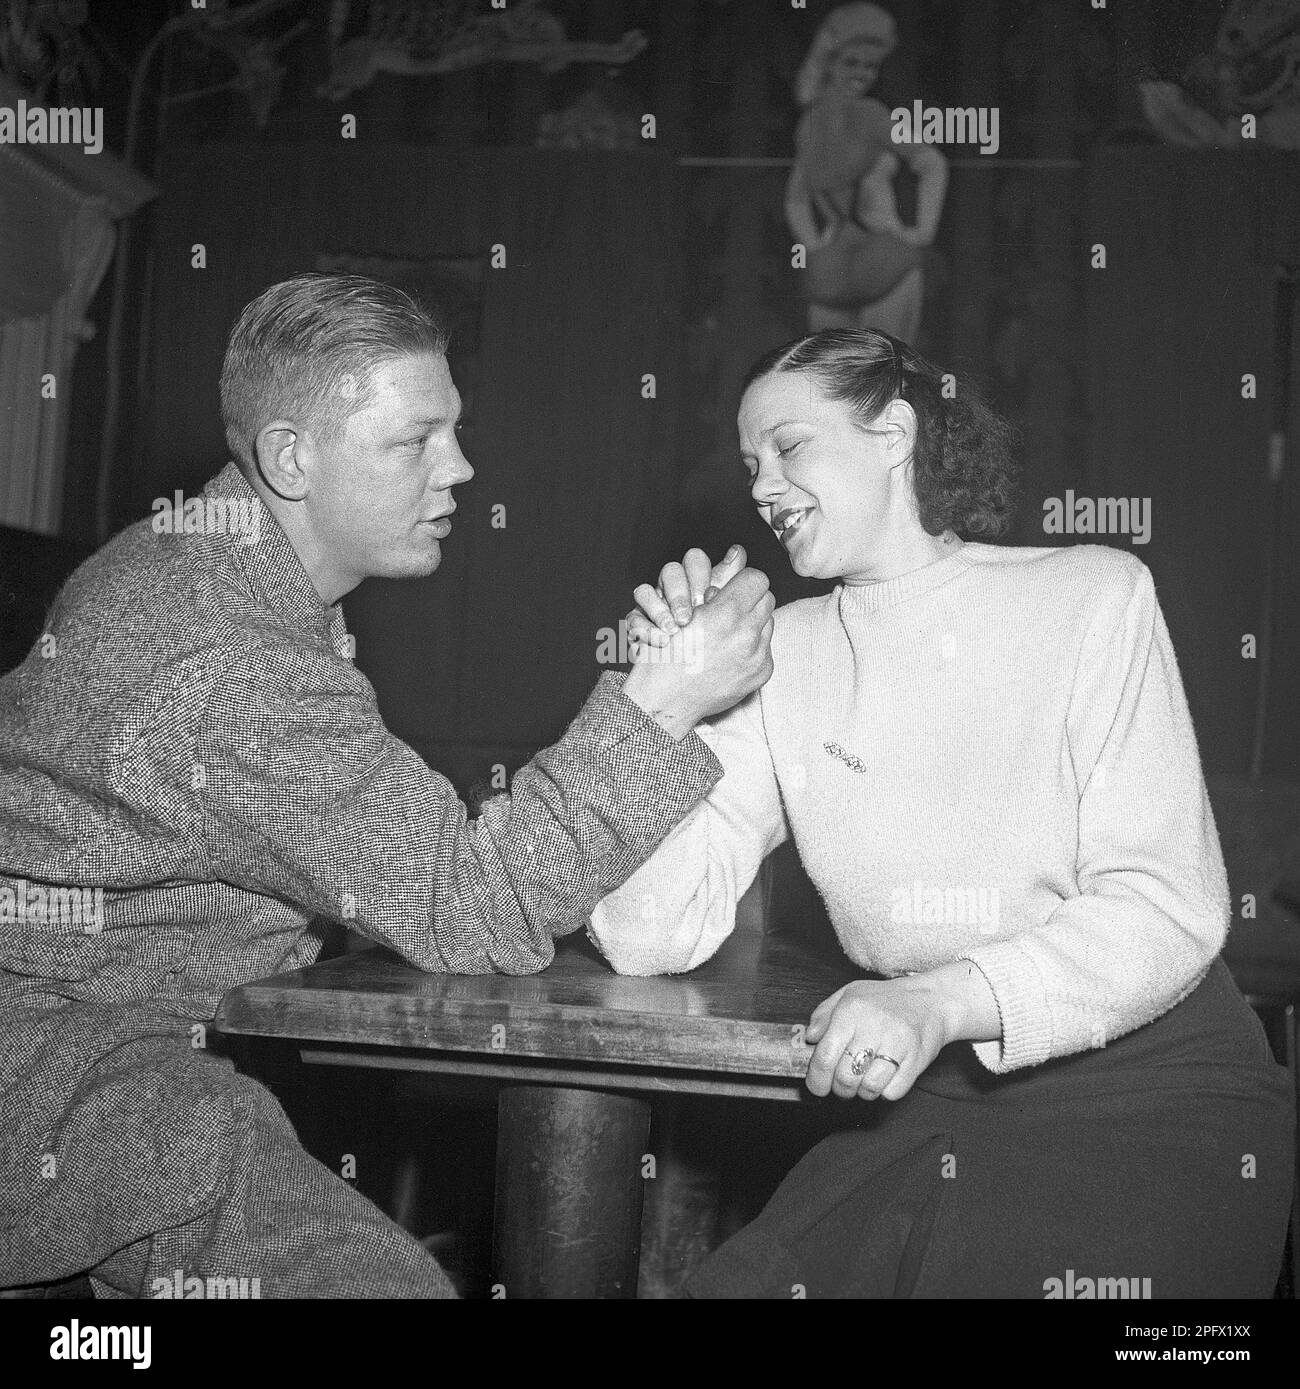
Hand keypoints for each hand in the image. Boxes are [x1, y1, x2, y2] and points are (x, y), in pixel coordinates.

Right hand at [622, 561, 774, 738]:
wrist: (666, 700)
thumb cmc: (666, 653)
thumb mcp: (681, 609)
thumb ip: (715, 583)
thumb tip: (739, 554)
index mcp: (726, 614)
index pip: (756, 578)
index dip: (742, 580)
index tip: (731, 588)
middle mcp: (746, 635)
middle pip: (766, 598)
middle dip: (750, 600)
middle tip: (730, 608)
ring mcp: (757, 657)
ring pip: (769, 621)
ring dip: (753, 621)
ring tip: (730, 630)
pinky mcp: (761, 673)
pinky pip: (767, 647)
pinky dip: (753, 646)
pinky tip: (732, 651)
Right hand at [627, 545, 746, 653]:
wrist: (679, 686)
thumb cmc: (709, 651)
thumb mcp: (728, 617)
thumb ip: (737, 584)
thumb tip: (738, 552)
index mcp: (696, 586)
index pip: (694, 561)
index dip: (700, 575)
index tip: (711, 598)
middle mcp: (673, 594)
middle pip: (670, 571)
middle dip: (680, 594)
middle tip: (689, 617)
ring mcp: (653, 610)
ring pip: (645, 590)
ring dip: (660, 612)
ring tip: (674, 631)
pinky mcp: (637, 626)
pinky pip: (632, 617)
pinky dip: (646, 631)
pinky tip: (661, 642)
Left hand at [803, 962, 1000, 1101]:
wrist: (931, 1001)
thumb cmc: (885, 1000)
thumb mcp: (849, 994)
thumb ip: (823, 1014)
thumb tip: (809, 1039)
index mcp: (852, 1010)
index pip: (825, 1055)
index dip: (817, 1079)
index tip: (816, 1086)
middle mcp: (874, 1026)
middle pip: (845, 1077)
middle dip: (838, 1088)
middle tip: (840, 1085)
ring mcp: (898, 1043)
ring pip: (869, 1088)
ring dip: (861, 1092)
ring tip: (862, 1080)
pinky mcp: (917, 1060)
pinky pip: (893, 1092)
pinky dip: (884, 1092)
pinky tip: (883, 1078)